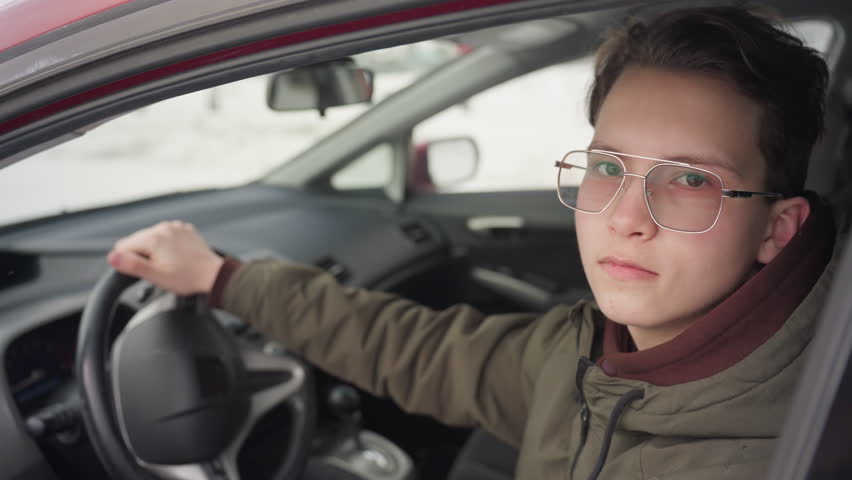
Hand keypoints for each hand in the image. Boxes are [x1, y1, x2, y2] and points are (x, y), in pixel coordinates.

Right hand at [107, 221, 223, 294]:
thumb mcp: (156, 276)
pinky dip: (168, 245)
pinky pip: (167, 235)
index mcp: (153, 238)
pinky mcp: (185, 229)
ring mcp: (176, 227)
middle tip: (158, 269)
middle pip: (137, 240)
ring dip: (155, 249)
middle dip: (142, 255)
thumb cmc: (187, 277)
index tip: (143, 270)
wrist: (213, 274)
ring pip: (152, 237)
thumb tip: (112, 257)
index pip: (123, 246)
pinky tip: (177, 256)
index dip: (128, 261)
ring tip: (169, 263)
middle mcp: (163, 228)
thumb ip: (132, 265)